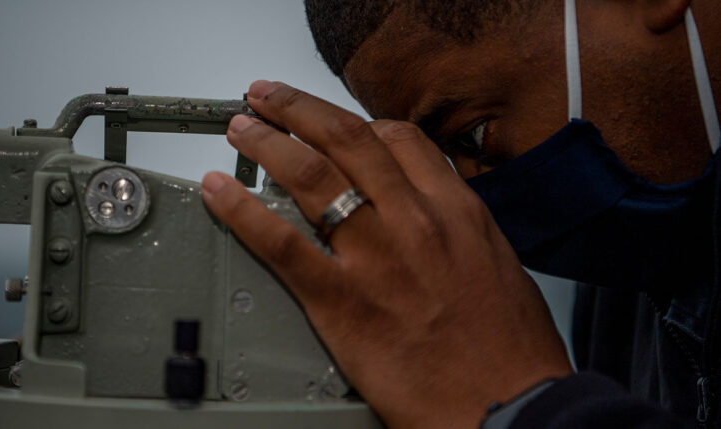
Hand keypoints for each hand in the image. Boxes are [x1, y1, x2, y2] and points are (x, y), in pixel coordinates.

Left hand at [202, 80, 572, 427]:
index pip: (400, 140)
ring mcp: (375, 258)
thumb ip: (459, 232)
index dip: (359, 123)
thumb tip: (434, 220)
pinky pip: (280, 243)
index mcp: (456, 211)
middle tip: (268, 98)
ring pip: (310, 177)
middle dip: (299, 110)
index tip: (337, 124)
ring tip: (242, 128)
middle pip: (346, 140)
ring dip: (268, 143)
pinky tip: (220, 192)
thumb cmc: (512, 352)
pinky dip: (242, 210)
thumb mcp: (499, 267)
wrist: (511, 406)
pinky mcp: (342, 302)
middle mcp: (413, 221)